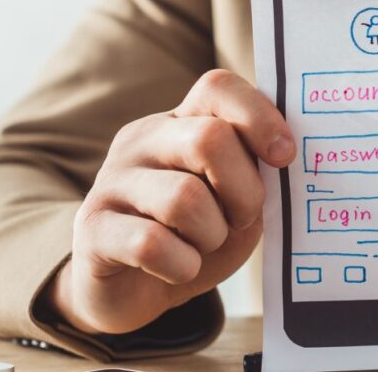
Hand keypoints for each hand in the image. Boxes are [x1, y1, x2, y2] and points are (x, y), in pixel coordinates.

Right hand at [48, 70, 294, 333]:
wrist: (131, 290)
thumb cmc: (195, 238)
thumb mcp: (236, 202)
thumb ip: (258, 174)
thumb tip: (286, 158)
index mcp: (181, 122)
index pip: (218, 87)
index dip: (260, 117)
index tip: (285, 157)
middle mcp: (142, 141)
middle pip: (209, 139)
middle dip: (245, 190)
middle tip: (243, 218)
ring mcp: (111, 182)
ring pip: (184, 198)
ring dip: (212, 234)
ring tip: (205, 245)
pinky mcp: (91, 229)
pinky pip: (151, 243)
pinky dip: (182, 264)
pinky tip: (179, 268)